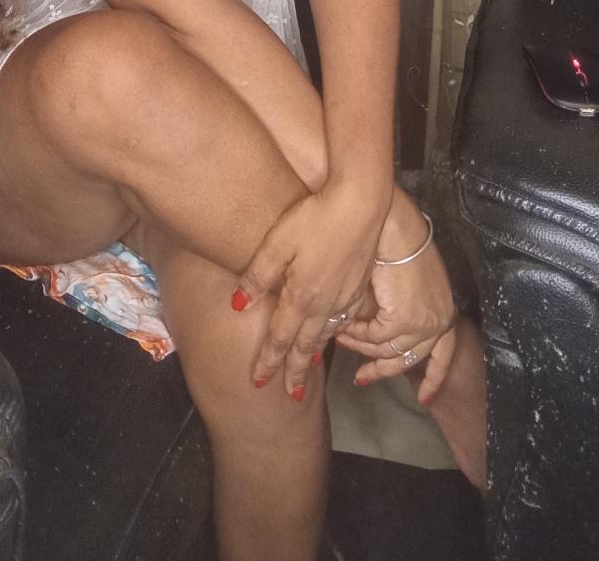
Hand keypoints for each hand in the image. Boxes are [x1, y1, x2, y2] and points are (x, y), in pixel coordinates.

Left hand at [231, 179, 390, 397]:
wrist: (360, 202)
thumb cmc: (314, 217)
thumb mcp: (277, 242)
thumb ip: (257, 275)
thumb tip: (238, 305)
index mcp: (301, 295)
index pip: (280, 338)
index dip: (269, 362)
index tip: (258, 383)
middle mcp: (325, 303)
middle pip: (306, 345)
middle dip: (295, 371)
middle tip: (289, 396)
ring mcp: (345, 296)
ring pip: (327, 336)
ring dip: (314, 356)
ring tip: (307, 371)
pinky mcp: (359, 285)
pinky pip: (344, 322)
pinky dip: (334, 335)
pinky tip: (331, 335)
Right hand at [334, 187, 457, 403]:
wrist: (389, 222)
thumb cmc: (392, 241)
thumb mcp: (401, 282)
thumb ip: (394, 309)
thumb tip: (375, 332)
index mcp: (443, 309)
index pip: (444, 355)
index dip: (433, 377)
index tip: (424, 398)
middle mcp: (439, 320)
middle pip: (409, 359)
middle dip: (382, 370)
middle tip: (361, 378)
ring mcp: (424, 322)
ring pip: (387, 350)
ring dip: (361, 346)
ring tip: (340, 337)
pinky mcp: (404, 318)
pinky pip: (375, 338)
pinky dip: (356, 334)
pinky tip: (342, 328)